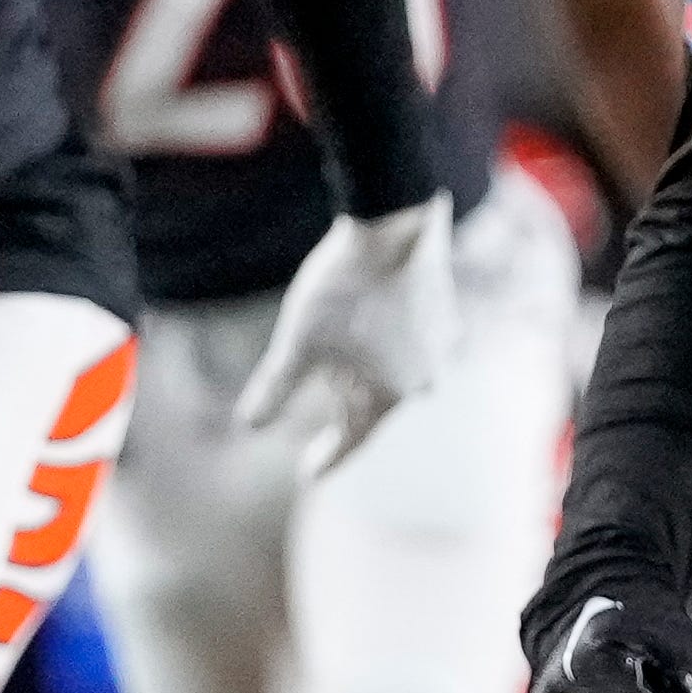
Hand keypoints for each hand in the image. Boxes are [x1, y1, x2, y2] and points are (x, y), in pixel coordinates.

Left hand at [235, 200, 457, 467]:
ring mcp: (439, 343)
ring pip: (395, 373)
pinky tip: (367, 333)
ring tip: (339, 377)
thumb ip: (275, 387)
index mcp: (391, 393)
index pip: (353, 439)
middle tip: (321, 432)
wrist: (397, 218)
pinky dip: (382, 347)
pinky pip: (408, 344)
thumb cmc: (346, 285)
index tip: (308, 474)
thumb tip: (249, 426)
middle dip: (346, 416)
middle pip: (376, 406)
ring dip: (365, 378)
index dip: (328, 458)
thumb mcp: (299, 340)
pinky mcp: (442, 310)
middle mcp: (423, 376)